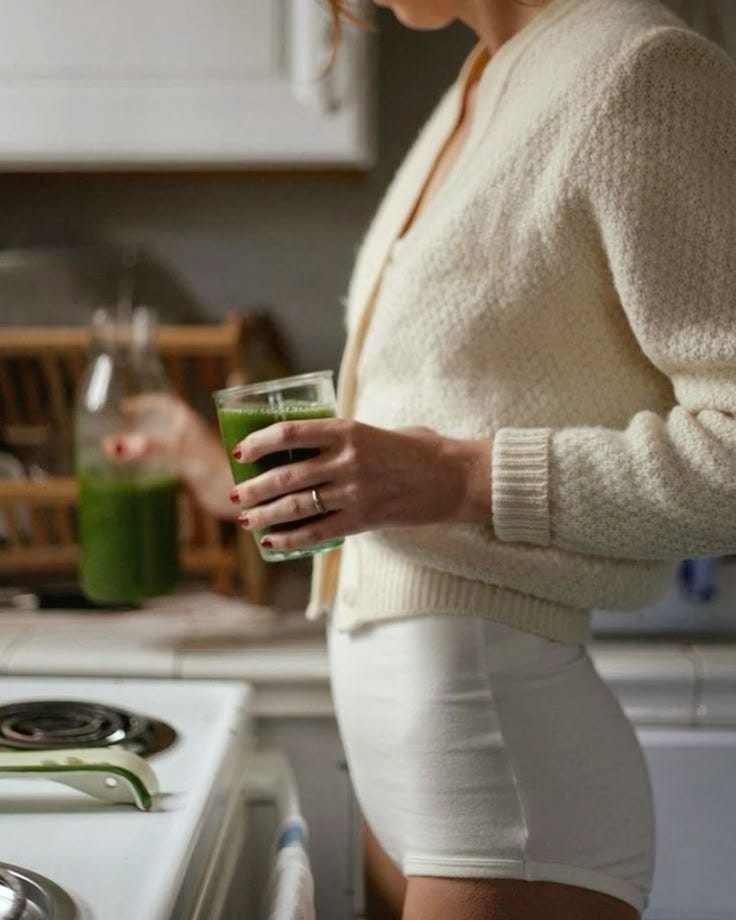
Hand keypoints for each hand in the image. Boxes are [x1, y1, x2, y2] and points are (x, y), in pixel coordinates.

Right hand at [102, 393, 235, 518]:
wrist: (246, 500)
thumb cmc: (221, 471)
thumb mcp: (180, 454)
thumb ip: (149, 448)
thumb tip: (112, 446)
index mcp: (191, 424)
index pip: (166, 405)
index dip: (146, 403)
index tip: (125, 407)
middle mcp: (193, 438)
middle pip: (165, 425)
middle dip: (143, 426)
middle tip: (116, 433)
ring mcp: (194, 458)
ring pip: (167, 448)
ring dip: (148, 450)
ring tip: (121, 457)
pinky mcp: (196, 480)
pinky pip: (170, 470)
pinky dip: (155, 472)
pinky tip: (141, 481)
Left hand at [229, 418, 491, 552]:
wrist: (454, 479)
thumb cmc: (418, 450)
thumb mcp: (378, 431)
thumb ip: (344, 437)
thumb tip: (307, 446)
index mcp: (350, 431)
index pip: (291, 433)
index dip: (260, 441)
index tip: (241, 451)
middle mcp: (348, 461)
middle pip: (287, 475)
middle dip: (255, 486)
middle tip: (237, 493)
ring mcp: (355, 492)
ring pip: (297, 505)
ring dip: (265, 514)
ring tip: (246, 519)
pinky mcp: (364, 519)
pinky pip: (318, 532)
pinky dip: (290, 538)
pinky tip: (272, 541)